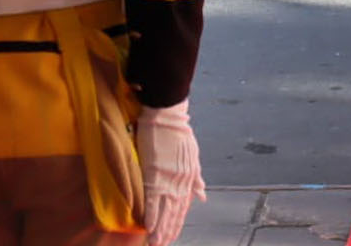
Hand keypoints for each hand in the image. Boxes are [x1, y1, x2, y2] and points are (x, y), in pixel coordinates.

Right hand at [138, 100, 207, 245]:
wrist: (168, 117)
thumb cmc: (180, 134)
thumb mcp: (193, 157)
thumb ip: (196, 179)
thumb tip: (202, 195)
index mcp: (189, 178)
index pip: (183, 206)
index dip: (178, 222)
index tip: (172, 235)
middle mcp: (180, 182)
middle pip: (174, 212)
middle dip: (168, 230)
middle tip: (162, 245)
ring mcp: (167, 179)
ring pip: (164, 210)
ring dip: (160, 228)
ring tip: (155, 243)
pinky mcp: (153, 174)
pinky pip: (152, 200)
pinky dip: (151, 214)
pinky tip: (148, 227)